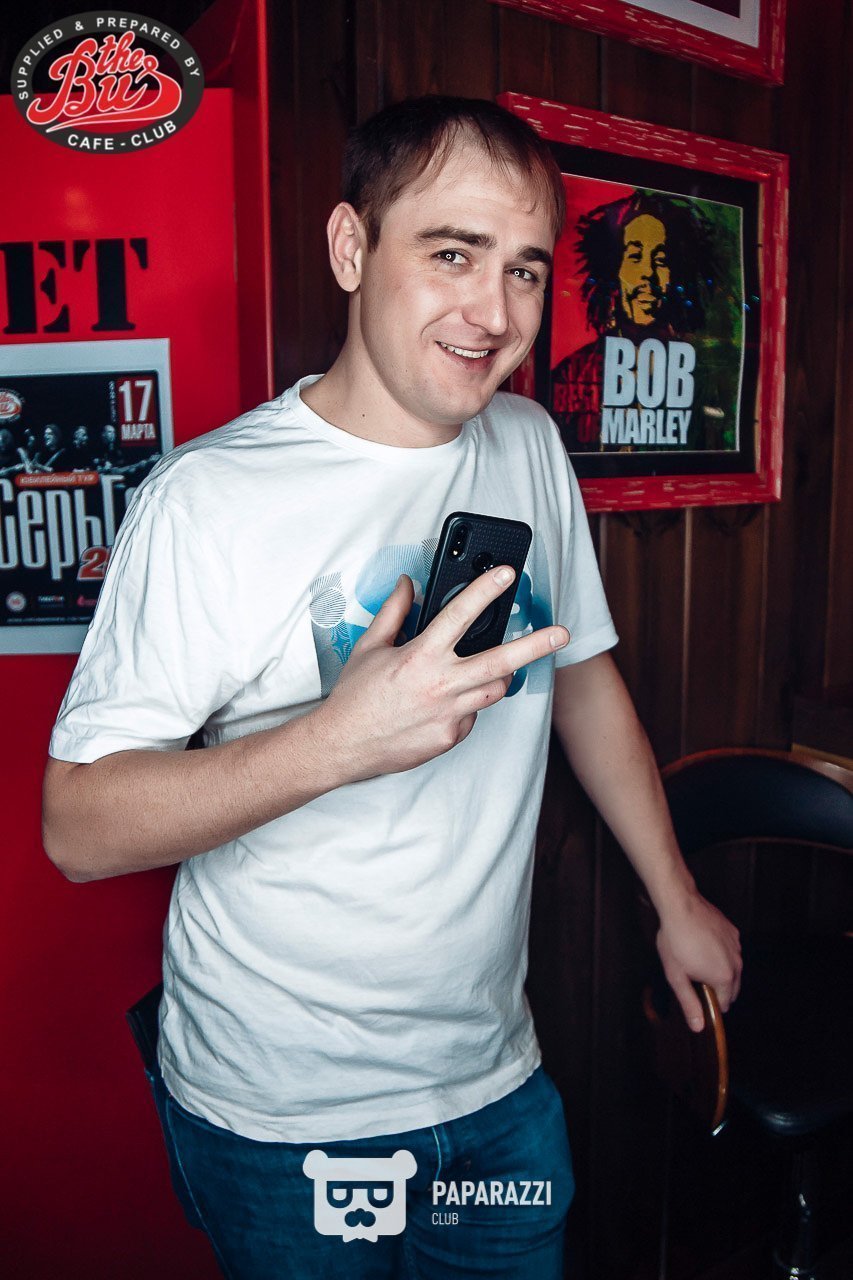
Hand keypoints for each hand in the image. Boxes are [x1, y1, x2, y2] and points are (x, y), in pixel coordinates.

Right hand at [314, 568, 569, 782]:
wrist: (343, 746)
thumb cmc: (354, 697)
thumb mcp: (371, 647)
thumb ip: (395, 612)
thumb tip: (408, 584)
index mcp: (420, 657)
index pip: (460, 615)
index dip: (485, 590)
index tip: (506, 574)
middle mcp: (440, 685)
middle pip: (500, 662)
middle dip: (535, 645)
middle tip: (561, 633)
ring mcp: (448, 714)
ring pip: (494, 691)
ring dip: (497, 677)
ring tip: (492, 668)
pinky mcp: (449, 738)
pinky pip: (472, 716)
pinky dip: (466, 706)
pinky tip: (443, 704)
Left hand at [656, 887, 741, 1031]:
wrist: (680, 906)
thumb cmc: (675, 941)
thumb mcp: (677, 976)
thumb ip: (689, 1003)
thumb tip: (698, 1026)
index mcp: (725, 978)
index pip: (724, 1004)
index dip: (709, 1003)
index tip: (697, 995)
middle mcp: (737, 963)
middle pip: (732, 988)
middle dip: (716, 988)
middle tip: (695, 978)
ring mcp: (737, 946)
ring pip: (733, 968)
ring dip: (720, 969)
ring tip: (697, 959)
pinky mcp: (733, 932)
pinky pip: (731, 950)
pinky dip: (721, 952)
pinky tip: (704, 945)